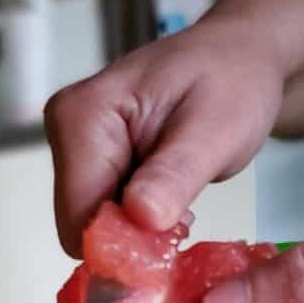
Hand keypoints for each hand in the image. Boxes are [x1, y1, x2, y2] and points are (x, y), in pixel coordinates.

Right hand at [45, 0, 303, 257]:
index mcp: (82, 116)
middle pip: (80, 226)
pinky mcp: (88, 164)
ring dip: (137, 234)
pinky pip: (104, 218)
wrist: (240, 58)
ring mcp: (73, 148)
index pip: (80, 214)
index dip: (123, 244)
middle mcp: (64, 131)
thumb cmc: (233, 81)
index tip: (174, 242)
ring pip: (92, 228)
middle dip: (131, 239)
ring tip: (181, 202)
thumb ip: (176, 173)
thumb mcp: (216, 129)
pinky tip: (169, 202)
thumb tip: (139, 217)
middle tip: (185, 217)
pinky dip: (137, 225)